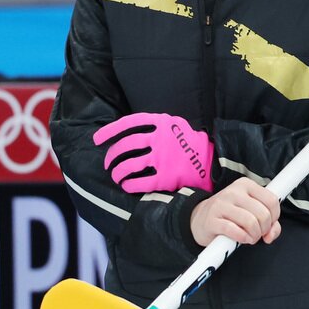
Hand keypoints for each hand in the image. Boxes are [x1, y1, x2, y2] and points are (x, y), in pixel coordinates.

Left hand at [92, 112, 213, 192]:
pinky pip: (141, 182)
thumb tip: (126, 131)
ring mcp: (164, 159)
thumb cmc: (187, 143)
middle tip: (108, 163)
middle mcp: (161, 139)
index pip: (129, 124)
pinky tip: (126, 186)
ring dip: (118, 172)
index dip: (110, 131)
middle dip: (112, 156)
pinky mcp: (167, 177)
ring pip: (130, 165)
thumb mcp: (173, 125)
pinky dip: (130, 185)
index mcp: (161, 123)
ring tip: (115, 175)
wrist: (211, 161)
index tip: (97, 139)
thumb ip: (154, 126)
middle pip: (126, 146)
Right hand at [190, 178, 280, 246]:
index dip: (274, 217)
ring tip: (250, 237)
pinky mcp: (212, 220)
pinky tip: (241, 239)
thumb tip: (271, 234)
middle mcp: (233, 191)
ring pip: (251, 222)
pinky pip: (235, 231)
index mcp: (245, 185)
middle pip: (263, 214)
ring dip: (254, 236)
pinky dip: (243, 238)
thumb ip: (268, 222)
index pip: (272, 200)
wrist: (200, 220)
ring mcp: (221, 204)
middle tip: (257, 233)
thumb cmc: (230, 216)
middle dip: (264, 229)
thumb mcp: (250, 212)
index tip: (267, 224)